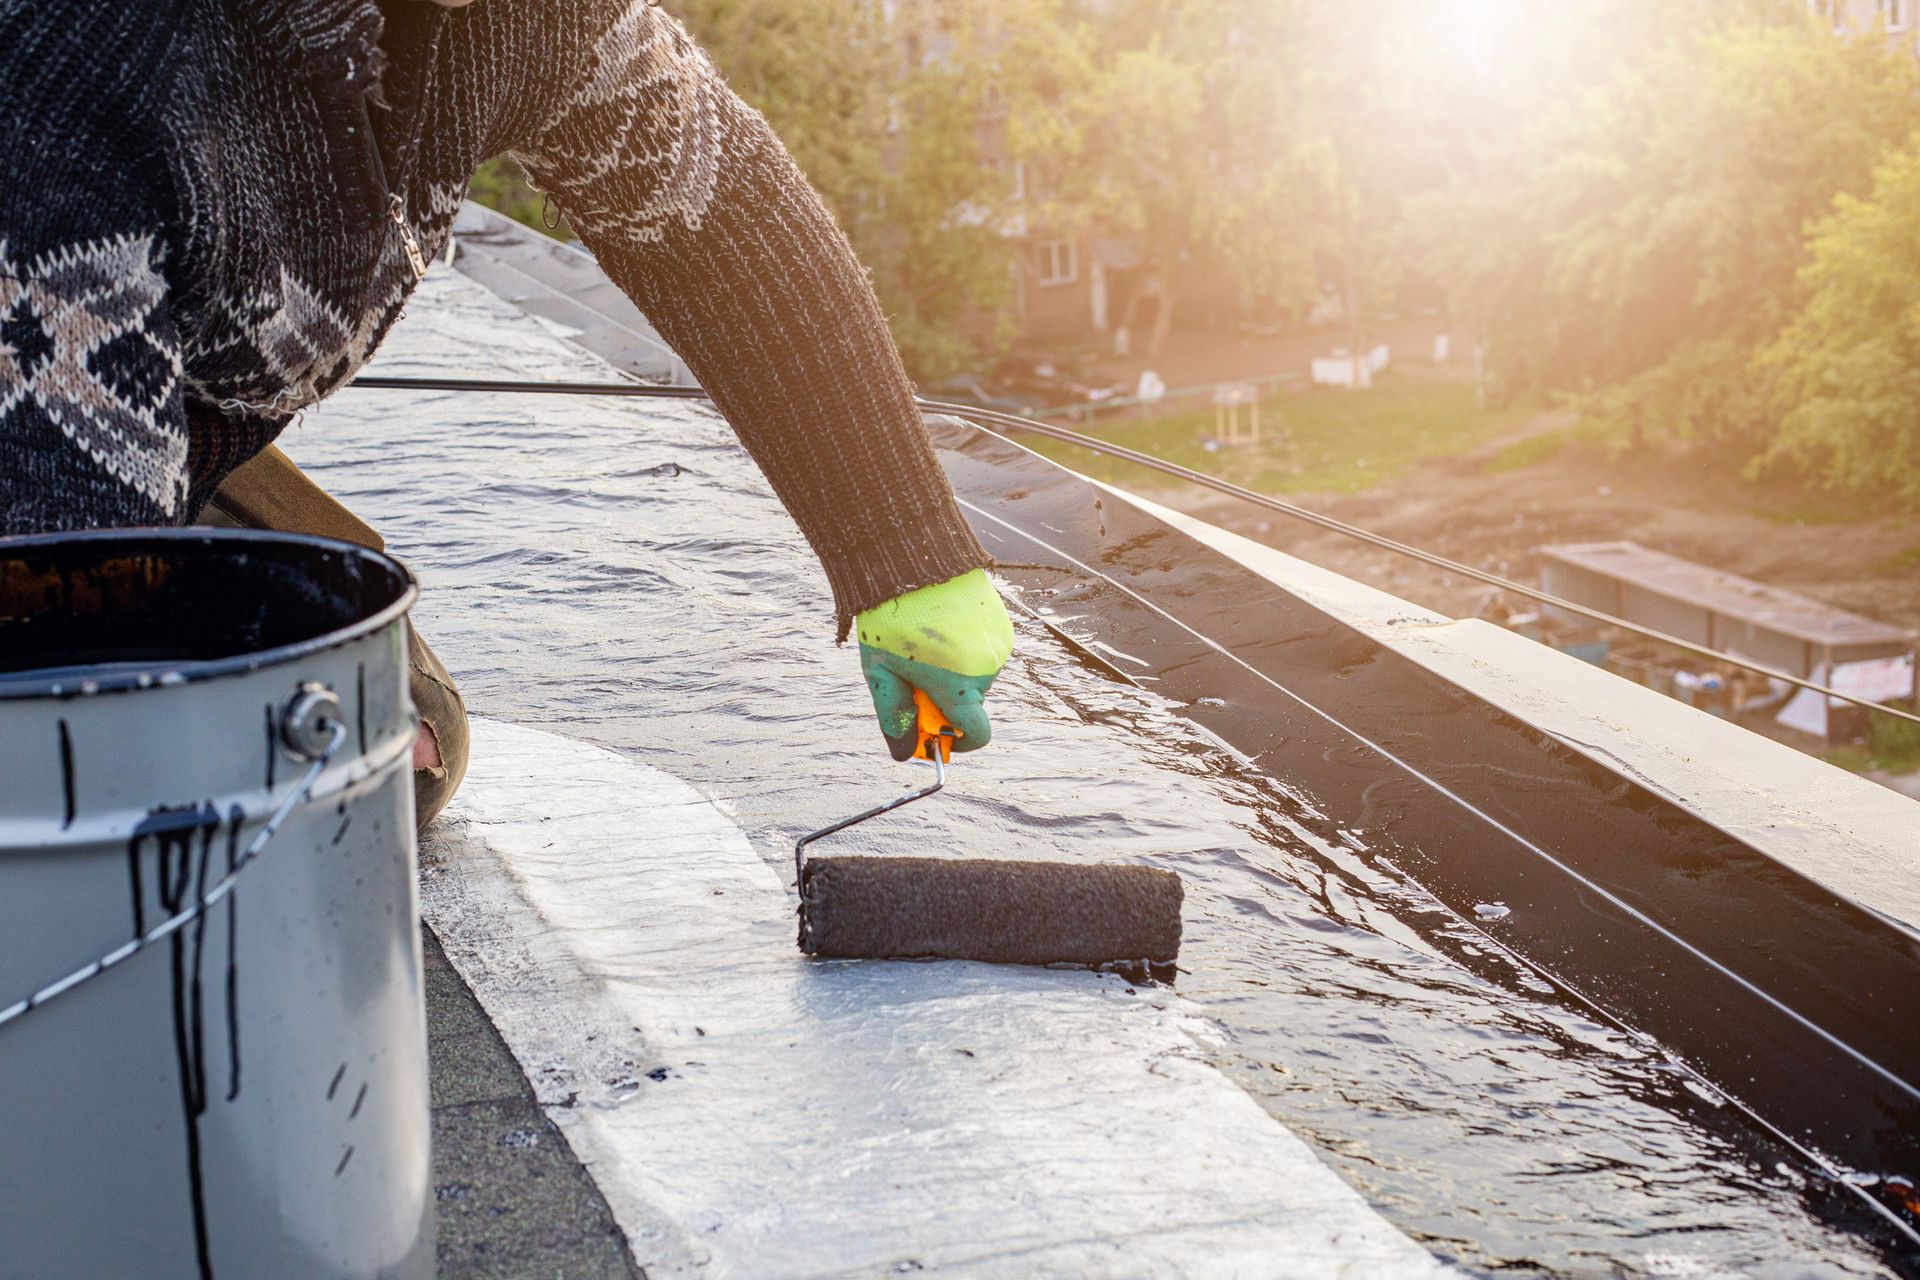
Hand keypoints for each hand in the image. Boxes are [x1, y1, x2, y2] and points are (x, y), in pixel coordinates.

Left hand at [856, 568, 1013, 760]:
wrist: (912, 558)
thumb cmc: (890, 618)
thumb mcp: (880, 672)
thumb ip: (895, 716)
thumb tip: (905, 752)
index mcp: (959, 686)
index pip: (977, 735)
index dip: (956, 743)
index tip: (937, 735)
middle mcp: (987, 668)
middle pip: (971, 703)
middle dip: (944, 700)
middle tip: (911, 675)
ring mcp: (997, 644)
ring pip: (975, 677)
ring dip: (954, 672)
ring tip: (923, 642)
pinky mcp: (1001, 623)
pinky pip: (983, 651)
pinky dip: (963, 650)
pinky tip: (939, 627)